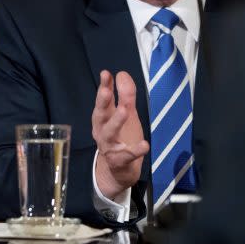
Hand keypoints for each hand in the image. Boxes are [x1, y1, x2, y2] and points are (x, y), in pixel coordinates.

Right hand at [92, 70, 148, 199]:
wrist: (117, 171)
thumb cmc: (120, 137)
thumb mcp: (126, 114)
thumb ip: (125, 95)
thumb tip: (121, 73)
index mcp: (103, 118)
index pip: (103, 100)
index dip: (104, 86)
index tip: (106, 74)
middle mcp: (102, 131)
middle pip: (100, 115)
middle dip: (102, 102)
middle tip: (107, 91)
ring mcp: (109, 146)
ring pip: (109, 133)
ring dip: (116, 122)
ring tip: (125, 111)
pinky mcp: (119, 161)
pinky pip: (126, 156)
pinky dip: (135, 150)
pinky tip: (144, 145)